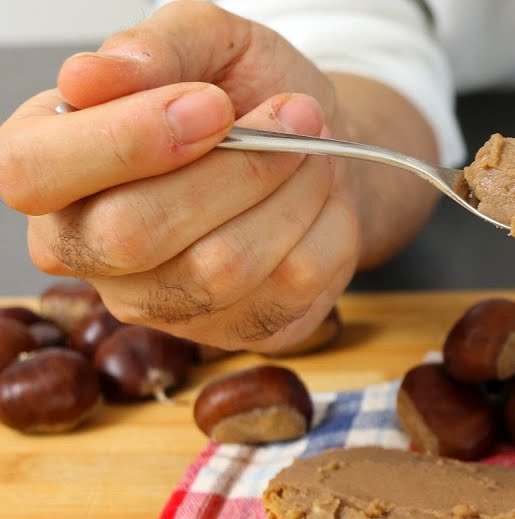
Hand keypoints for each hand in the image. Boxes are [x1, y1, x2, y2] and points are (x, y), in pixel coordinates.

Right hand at [0, 1, 359, 351]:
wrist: (317, 142)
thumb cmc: (244, 92)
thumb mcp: (206, 40)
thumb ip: (154, 47)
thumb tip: (94, 75)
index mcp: (45, 159)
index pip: (34, 172)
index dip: (128, 140)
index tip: (214, 105)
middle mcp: (82, 245)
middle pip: (133, 233)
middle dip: (235, 168)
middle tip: (294, 117)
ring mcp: (154, 302)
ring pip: (219, 268)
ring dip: (290, 194)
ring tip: (312, 150)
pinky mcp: (230, 329)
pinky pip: (288, 289)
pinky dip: (326, 230)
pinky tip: (320, 199)